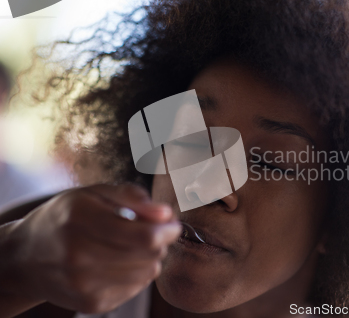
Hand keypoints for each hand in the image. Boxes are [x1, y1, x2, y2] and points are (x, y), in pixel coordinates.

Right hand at [1, 183, 180, 313]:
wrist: (26, 257)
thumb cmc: (66, 218)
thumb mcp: (93, 193)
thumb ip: (131, 197)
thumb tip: (165, 213)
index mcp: (80, 220)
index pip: (144, 236)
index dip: (167, 230)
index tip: (172, 223)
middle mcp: (78, 256)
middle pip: (148, 256)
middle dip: (159, 241)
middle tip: (151, 231)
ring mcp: (83, 284)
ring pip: (147, 273)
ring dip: (150, 258)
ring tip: (132, 246)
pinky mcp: (90, 303)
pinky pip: (136, 288)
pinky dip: (137, 274)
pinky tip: (120, 262)